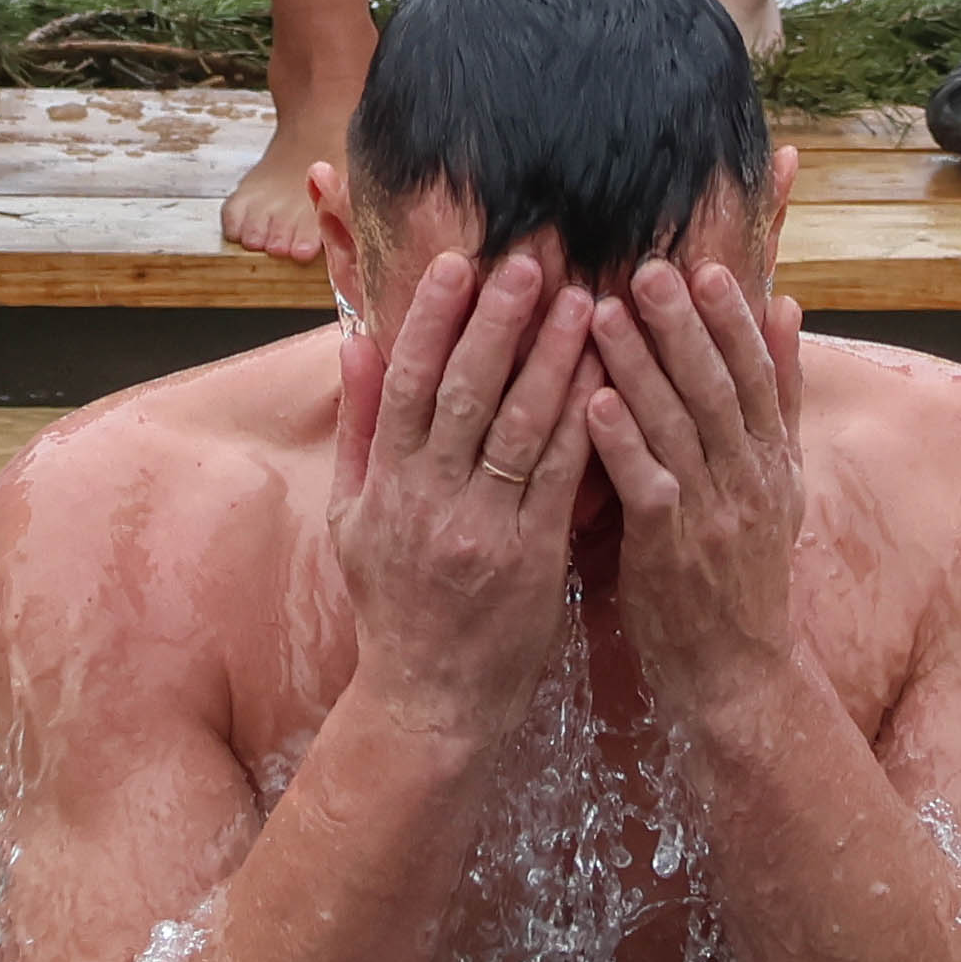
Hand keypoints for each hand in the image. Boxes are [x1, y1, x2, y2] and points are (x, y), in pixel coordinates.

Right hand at [327, 242, 595, 739]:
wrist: (430, 700)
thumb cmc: (392, 604)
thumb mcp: (352, 517)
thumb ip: (358, 429)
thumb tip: (354, 343)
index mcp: (385, 485)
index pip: (407, 383)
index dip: (431, 319)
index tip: (458, 263)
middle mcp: (430, 501)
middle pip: (465, 394)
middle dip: (498, 322)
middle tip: (531, 262)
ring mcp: (483, 529)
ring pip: (520, 428)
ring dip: (553, 359)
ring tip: (584, 301)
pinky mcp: (533, 558)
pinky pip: (561, 478)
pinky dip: (584, 422)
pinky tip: (608, 377)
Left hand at [586, 257, 812, 720]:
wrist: (738, 671)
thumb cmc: (742, 569)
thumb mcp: (779, 481)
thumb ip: (777, 396)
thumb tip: (786, 307)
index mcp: (772, 457)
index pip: (755, 374)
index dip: (731, 320)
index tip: (704, 266)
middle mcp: (750, 478)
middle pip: (717, 389)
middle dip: (682, 326)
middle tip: (648, 270)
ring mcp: (713, 513)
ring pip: (677, 426)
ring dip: (640, 366)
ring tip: (603, 312)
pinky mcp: (672, 549)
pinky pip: (646, 483)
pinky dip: (623, 441)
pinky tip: (593, 401)